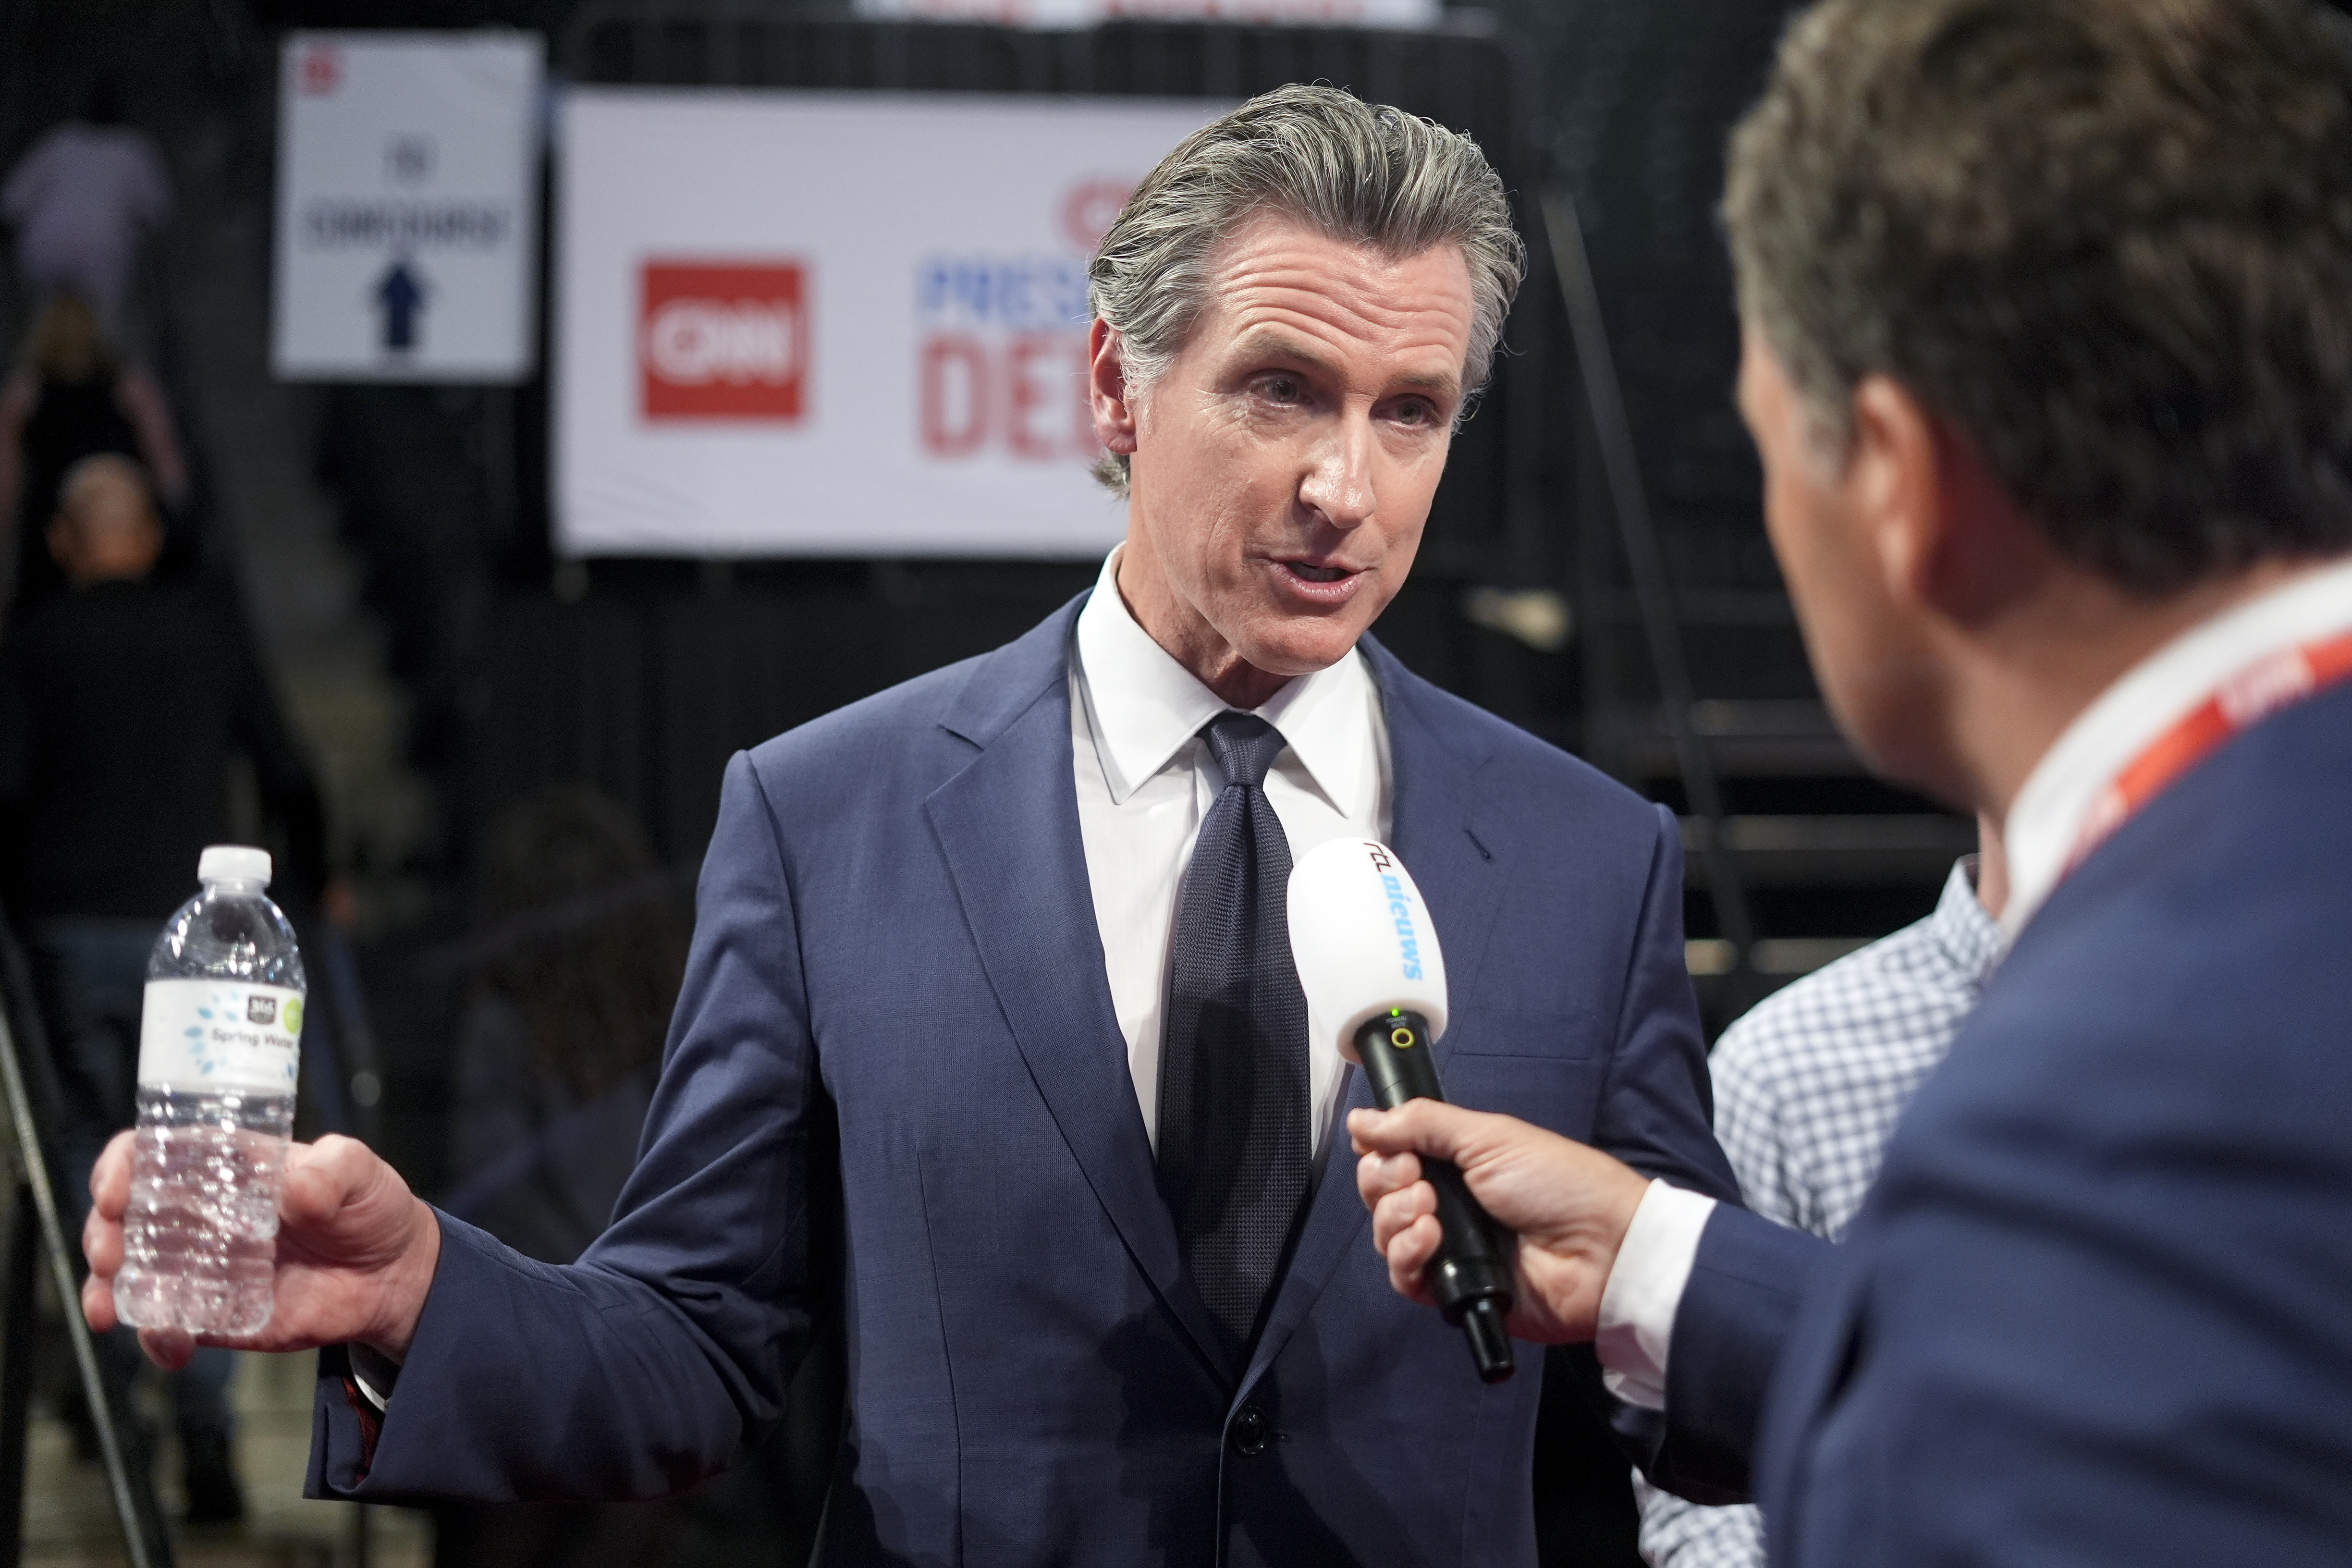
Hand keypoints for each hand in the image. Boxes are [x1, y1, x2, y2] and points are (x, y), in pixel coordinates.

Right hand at [82, 1130, 442, 1371]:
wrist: (392, 1276)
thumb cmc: (371, 1207)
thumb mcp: (360, 1173)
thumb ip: (333, 1171)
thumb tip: (294, 1188)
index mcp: (227, 1165)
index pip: (154, 1152)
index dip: (122, 1166)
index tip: (117, 1191)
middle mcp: (201, 1212)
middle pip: (125, 1214)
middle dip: (102, 1232)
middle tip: (111, 1254)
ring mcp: (200, 1263)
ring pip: (129, 1272)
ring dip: (106, 1289)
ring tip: (111, 1308)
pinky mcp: (211, 1310)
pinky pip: (165, 1324)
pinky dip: (156, 1337)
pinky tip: (173, 1347)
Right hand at [1350, 1101, 1650, 1344]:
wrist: (1601, 1250)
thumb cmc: (1557, 1182)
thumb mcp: (1489, 1136)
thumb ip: (1421, 1124)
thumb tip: (1361, 1119)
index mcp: (1456, 1164)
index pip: (1391, 1157)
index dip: (1379, 1152)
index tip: (1388, 1145)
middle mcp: (1447, 1205)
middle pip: (1380, 1195)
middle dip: (1386, 1181)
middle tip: (1418, 1177)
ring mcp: (1449, 1249)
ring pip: (1385, 1235)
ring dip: (1397, 1217)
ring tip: (1432, 1211)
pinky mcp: (1453, 1290)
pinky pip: (1403, 1278)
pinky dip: (1408, 1255)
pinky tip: (1433, 1241)